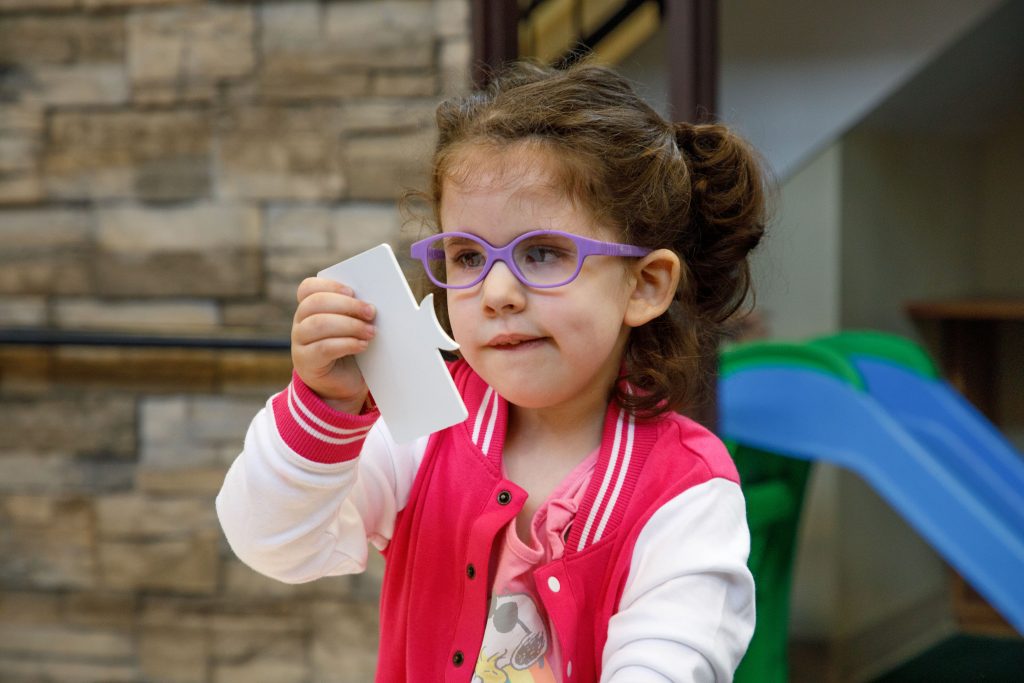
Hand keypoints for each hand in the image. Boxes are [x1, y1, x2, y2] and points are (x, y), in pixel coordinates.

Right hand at [291, 277, 376, 413]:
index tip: (353, 291)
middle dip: (347, 305)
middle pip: (315, 303)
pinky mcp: (306, 362)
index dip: (330, 286)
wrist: (343, 384)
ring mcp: (299, 342)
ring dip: (350, 325)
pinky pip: (324, 348)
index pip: (308, 288)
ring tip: (371, 332)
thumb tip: (371, 303)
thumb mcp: (353, 326)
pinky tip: (363, 345)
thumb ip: (356, 313)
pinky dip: (347, 344)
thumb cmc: (351, 349)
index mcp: (310, 308)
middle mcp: (300, 322)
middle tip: (371, 312)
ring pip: (318, 324)